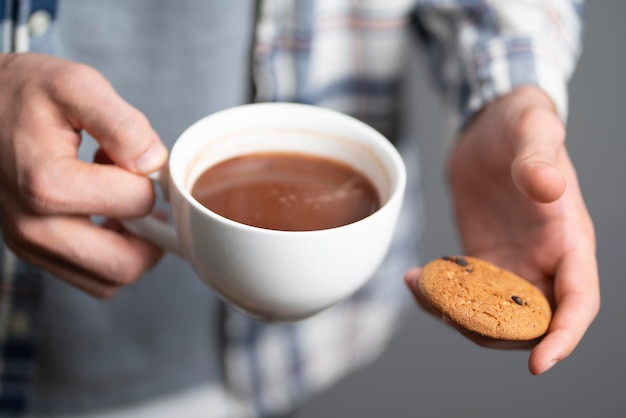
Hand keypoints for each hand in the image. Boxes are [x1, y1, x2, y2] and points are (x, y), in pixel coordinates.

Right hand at [0, 53, 168, 297]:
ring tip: (115, 200)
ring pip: (109, 279)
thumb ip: (123, 125)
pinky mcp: (31, 251)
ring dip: (129, 246)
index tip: (134, 157)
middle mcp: (33, 227)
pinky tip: (102, 213)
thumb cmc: (23, 93)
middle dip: (150, 231)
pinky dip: (108, 253)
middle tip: (142, 194)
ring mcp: (29, 244)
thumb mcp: (76, 86)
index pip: (137, 203)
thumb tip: (153, 163)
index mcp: (46, 184)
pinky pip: (90, 275)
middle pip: (125, 265)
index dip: (150, 178)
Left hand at [405, 86, 598, 374]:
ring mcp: (510, 262)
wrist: (490, 123)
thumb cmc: (522, 124)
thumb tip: (548, 185)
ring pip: (492, 315)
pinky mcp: (480, 258)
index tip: (538, 365)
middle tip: (448, 313)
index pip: (578, 301)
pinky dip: (439, 297)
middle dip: (493, 333)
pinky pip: (464, 293)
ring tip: (421, 289)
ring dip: (457, 317)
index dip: (564, 337)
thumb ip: (540, 158)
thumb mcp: (533, 130)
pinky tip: (414, 279)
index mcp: (568, 239)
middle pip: (530, 323)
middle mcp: (543, 260)